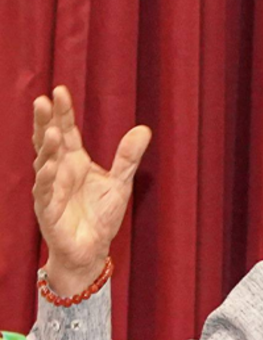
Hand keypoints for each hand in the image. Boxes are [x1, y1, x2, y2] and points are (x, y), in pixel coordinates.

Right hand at [32, 86, 151, 294]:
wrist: (92, 249)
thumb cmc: (101, 215)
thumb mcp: (120, 182)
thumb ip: (128, 157)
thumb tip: (144, 129)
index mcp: (74, 161)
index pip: (66, 131)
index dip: (63, 112)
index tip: (60, 90)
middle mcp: (59, 171)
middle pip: (48, 141)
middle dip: (44, 121)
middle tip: (42, 100)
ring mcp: (50, 190)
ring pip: (44, 164)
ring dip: (46, 148)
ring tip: (51, 131)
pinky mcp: (47, 211)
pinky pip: (45, 192)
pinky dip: (46, 179)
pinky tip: (48, 166)